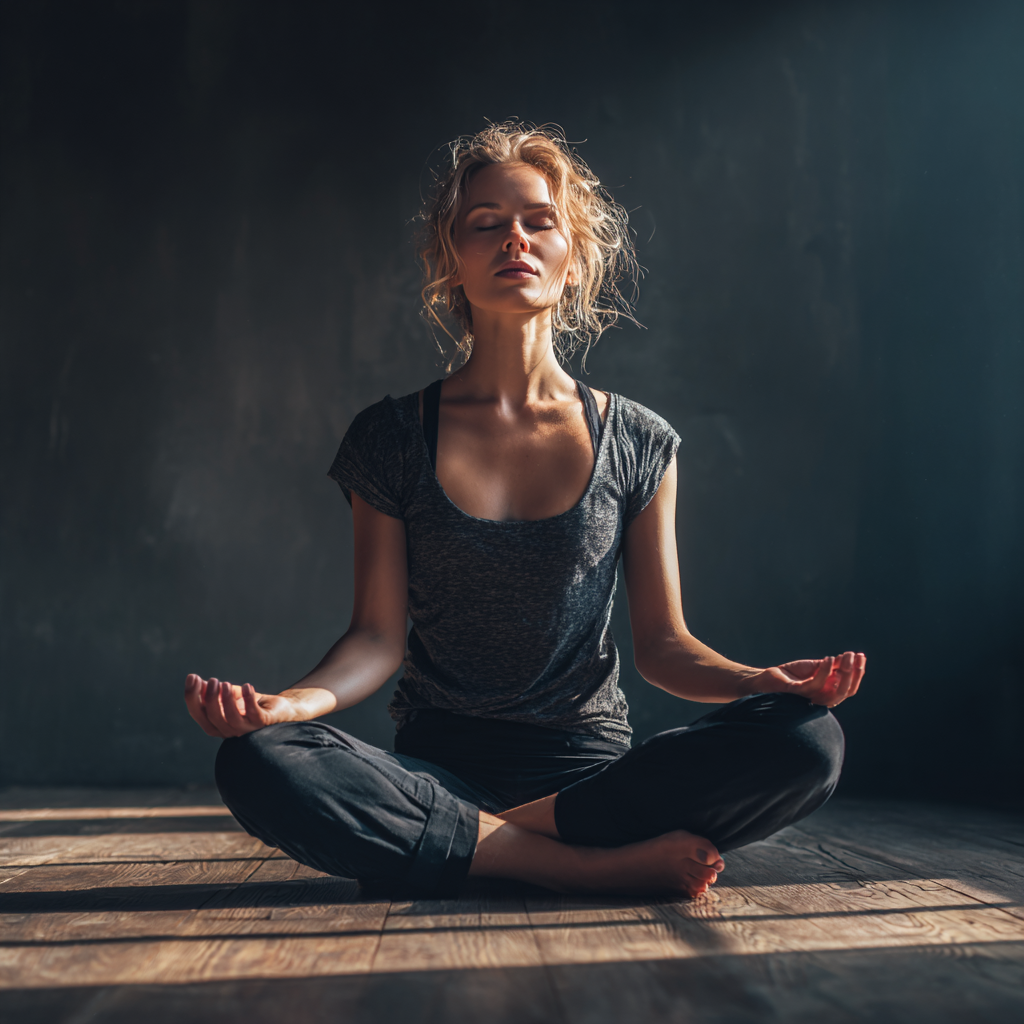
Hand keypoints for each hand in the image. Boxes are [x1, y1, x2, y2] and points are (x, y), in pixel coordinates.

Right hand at [184, 674, 295, 737]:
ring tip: (225, 684)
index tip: (192, 677)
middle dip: (210, 698)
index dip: (192, 697)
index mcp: (216, 724)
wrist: (279, 710)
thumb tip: (195, 680)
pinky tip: (247, 686)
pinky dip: (248, 700)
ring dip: (226, 700)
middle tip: (213, 680)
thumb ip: (213, 691)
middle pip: (212, 718)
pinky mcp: (262, 724)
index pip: (198, 713)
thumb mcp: (229, 695)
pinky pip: (254, 714)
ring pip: (231, 719)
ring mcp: (246, 730)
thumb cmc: (250, 704)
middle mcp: (228, 731)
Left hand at [750, 651, 865, 706]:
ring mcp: (811, 698)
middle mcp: (822, 699)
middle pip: (846, 691)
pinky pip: (815, 684)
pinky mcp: (799, 693)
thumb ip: (832, 666)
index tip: (862, 656)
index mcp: (828, 694)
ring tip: (846, 656)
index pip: (849, 688)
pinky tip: (829, 659)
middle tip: (856, 656)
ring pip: (835, 691)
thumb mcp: (816, 667)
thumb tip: (850, 658)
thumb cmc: (793, 674)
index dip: (858, 674)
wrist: (769, 679)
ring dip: (844, 673)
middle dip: (854, 673)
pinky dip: (825, 671)